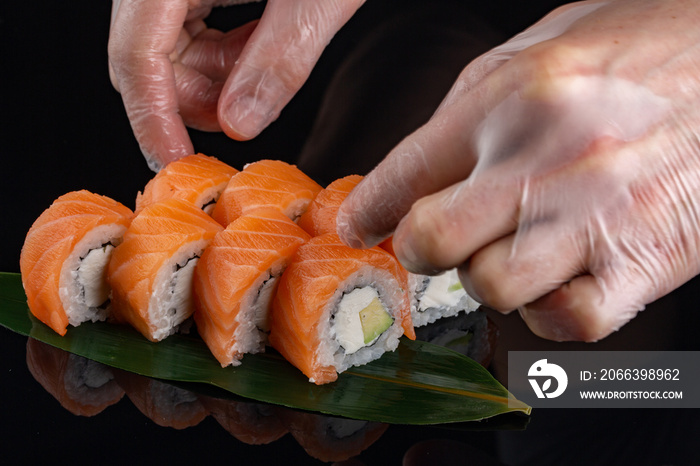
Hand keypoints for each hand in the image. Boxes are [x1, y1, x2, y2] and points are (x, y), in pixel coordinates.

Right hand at [109, 0, 363, 170]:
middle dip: (195, 97)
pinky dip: (225, 50)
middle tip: (247, 109)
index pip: (136, 55)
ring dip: (215, 76)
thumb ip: (279, 59)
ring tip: (267, 55)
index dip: (152, 119)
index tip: (173, 163)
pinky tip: (261, 38)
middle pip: (146, 55)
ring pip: (168, 47)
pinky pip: (190, 26)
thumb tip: (239, 125)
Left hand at [337, 0, 699, 341]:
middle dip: (418, 248)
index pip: (401, 175)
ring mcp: (596, 217)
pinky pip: (566, 322)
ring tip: (510, 251)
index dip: (367, 211)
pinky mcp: (646, 264)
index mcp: (511, 98)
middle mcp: (546, 159)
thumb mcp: (541, 46)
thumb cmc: (645, 48)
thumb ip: (469, 105)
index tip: (358, 227)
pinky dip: (550, 311)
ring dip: (487, 278)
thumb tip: (417, 167)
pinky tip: (559, 280)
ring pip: (491, 289)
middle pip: (431, 242)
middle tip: (431, 240)